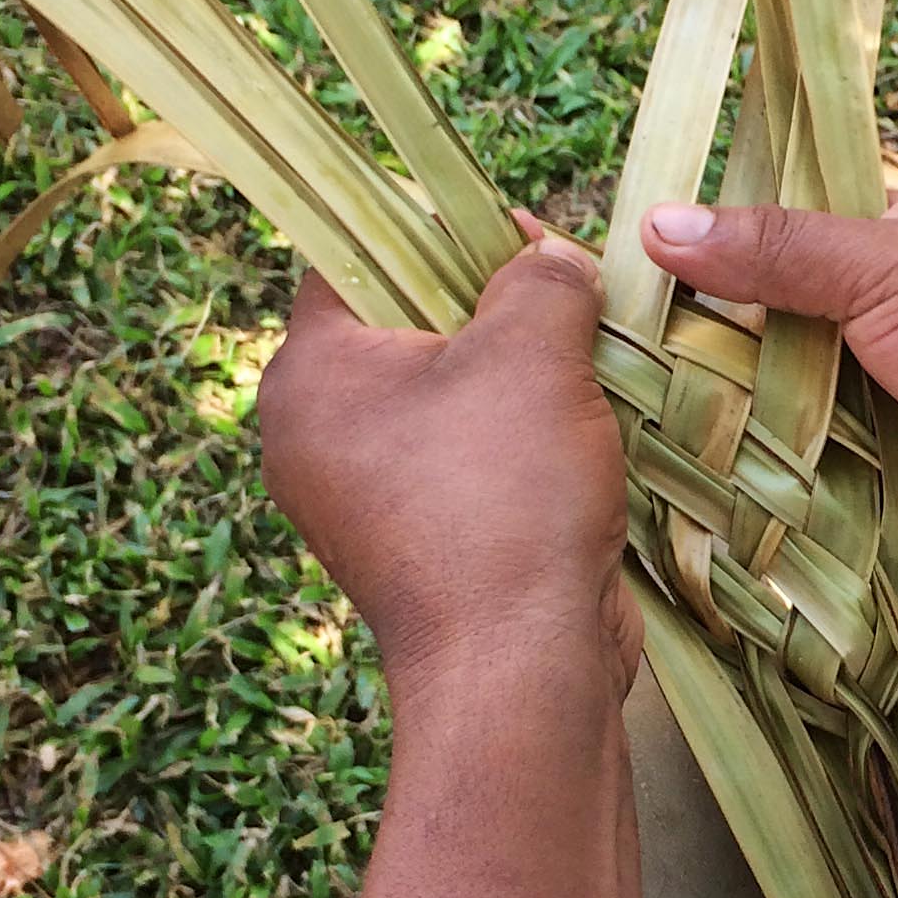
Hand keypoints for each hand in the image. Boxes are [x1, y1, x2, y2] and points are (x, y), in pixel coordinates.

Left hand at [257, 233, 640, 714]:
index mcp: (310, 376)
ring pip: (447, 397)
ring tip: (586, 368)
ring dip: (520, 378)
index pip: (352, 255)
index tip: (512, 228)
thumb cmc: (505, 500)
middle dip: (492, 305)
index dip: (434, 226)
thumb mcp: (532, 352)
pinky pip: (469, 462)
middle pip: (406, 325)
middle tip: (563, 295)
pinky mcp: (421, 546)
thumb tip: (549, 257)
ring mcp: (367, 499)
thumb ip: (540, 278)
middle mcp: (318, 436)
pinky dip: (521, 444)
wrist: (519, 672)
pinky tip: (582, 439)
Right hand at [640, 194, 897, 669]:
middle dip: (697, 335)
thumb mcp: (893, 265)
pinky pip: (779, 479)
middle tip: (601, 337)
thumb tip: (658, 222)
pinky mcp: (854, 491)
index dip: (712, 247)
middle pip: (758, 326)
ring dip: (709, 408)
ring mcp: (862, 413)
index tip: (625, 254)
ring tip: (609, 401)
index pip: (780, 239)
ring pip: (758, 404)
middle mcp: (872, 328)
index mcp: (893, 250)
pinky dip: (736, 475)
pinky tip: (656, 468)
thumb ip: (778, 248)